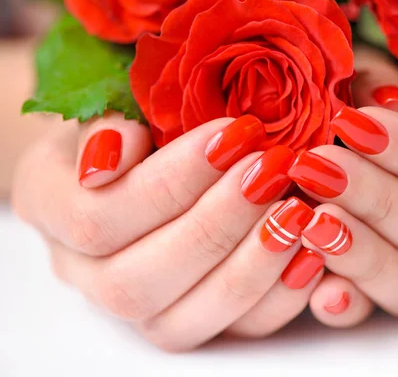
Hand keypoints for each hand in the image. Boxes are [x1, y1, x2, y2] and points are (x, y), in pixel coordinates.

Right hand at [11, 113, 344, 350]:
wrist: (145, 156)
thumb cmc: (135, 121)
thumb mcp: (112, 101)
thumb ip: (106, 122)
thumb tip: (113, 152)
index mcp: (49, 207)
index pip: (96, 218)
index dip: (171, 181)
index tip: (234, 133)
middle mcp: (84, 272)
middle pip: (138, 280)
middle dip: (216, 225)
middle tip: (273, 171)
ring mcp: (139, 307)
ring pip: (182, 320)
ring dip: (249, 268)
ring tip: (298, 213)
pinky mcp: (192, 320)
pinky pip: (229, 332)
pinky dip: (277, 299)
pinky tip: (311, 255)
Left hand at [287, 46, 397, 322]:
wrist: (319, 130)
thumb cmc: (348, 91)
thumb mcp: (360, 69)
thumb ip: (375, 80)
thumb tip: (388, 109)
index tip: (352, 124)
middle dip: (383, 202)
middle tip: (317, 169)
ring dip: (367, 258)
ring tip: (310, 222)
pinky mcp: (376, 292)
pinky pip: (374, 314)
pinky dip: (347, 306)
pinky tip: (319, 291)